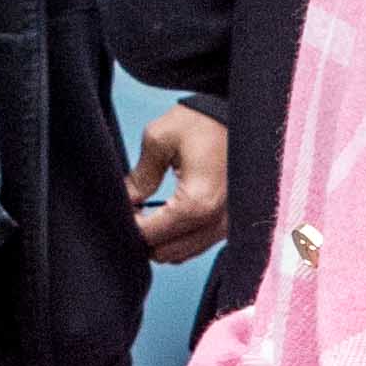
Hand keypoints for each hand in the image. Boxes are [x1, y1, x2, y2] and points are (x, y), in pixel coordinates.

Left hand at [131, 103, 229, 266]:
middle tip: (135, 210)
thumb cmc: (203, 121)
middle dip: (145, 235)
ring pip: (182, 254)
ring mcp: (228, 225)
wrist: (242, 112)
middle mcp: (217, 222)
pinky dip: (180, 236)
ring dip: (162, 239)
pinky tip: (172, 214)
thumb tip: (126, 201)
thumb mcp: (159, 139)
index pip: (150, 235)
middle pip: (165, 252)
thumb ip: (139, 177)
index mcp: (197, 204)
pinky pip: (199, 244)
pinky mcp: (232, 222)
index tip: (123, 206)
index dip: (128, 224)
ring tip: (152, 211)